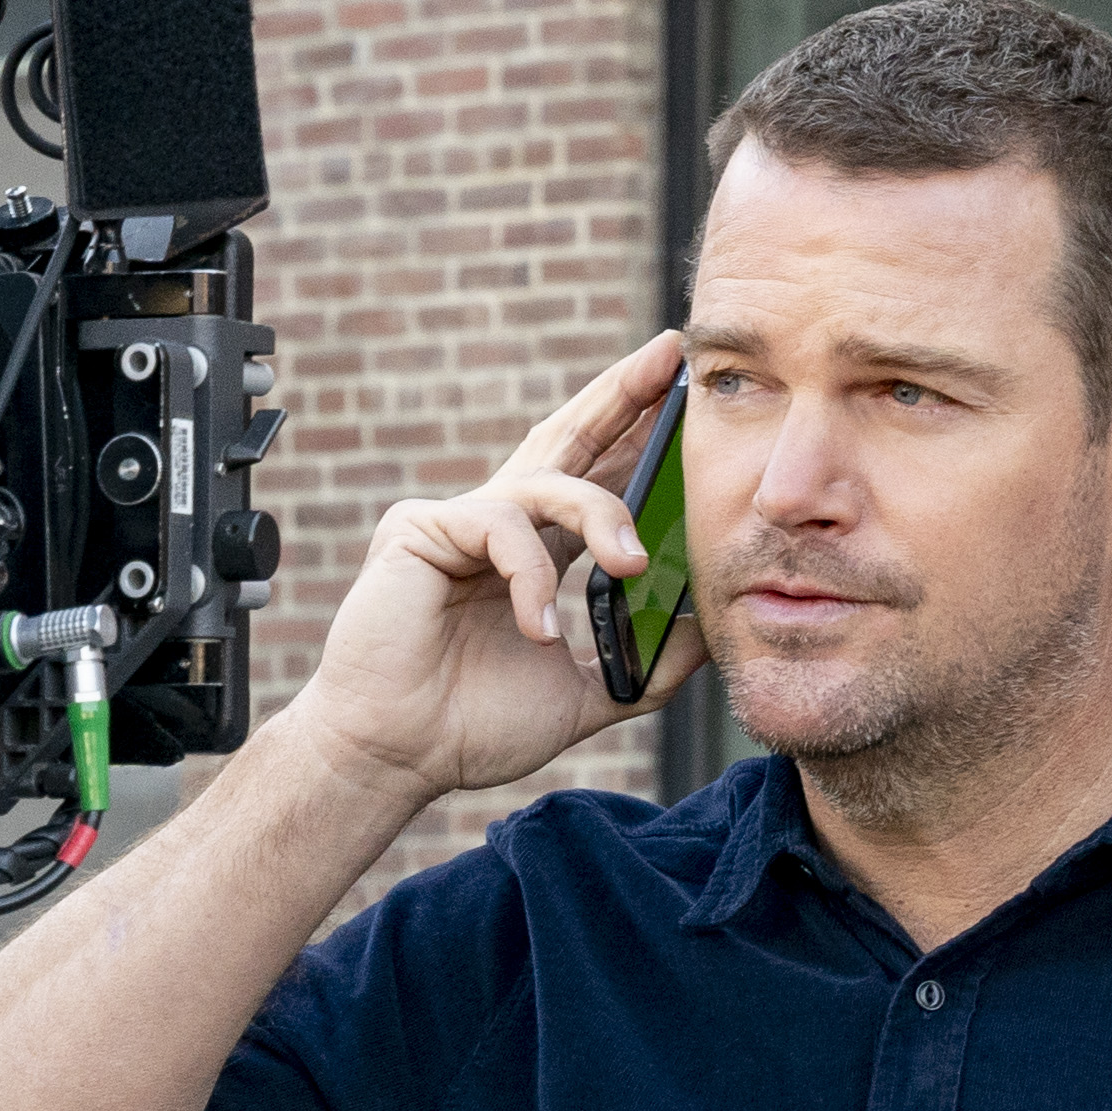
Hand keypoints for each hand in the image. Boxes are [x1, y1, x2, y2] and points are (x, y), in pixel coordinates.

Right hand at [291, 334, 686, 803]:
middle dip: (623, 395)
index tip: (690, 402)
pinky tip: (539, 630)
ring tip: (631, 564)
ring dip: (602, 514)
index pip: (594, 478)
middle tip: (674, 352)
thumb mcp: (589, 693)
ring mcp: (456, 523)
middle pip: (568, 439)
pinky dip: (531, 578)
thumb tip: (713, 630)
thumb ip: (646, 663)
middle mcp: (496, 527)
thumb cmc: (471, 727)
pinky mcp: (420, 529)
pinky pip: (500, 528)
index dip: (638, 437)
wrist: (398, 758)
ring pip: (548, 483)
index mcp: (532, 556)